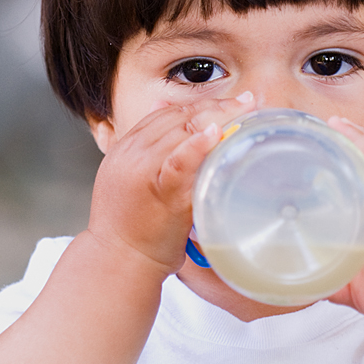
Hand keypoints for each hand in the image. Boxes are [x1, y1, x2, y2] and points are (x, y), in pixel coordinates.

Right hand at [88, 93, 254, 273]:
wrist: (117, 262)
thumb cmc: (132, 229)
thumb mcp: (131, 182)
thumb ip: (149, 155)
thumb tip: (171, 124)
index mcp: (124, 149)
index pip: (164, 113)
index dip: (198, 104)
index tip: (227, 103)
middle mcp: (131, 154)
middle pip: (176, 117)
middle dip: (214, 106)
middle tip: (246, 102)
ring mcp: (143, 171)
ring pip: (180, 131)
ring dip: (216, 117)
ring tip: (244, 111)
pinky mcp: (160, 193)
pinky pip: (178, 162)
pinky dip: (197, 146)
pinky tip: (216, 134)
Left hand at [325, 118, 363, 342]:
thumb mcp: (350, 288)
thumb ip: (325, 280)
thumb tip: (292, 286)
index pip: (347, 185)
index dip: (329, 166)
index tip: (303, 149)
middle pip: (359, 168)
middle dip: (340, 145)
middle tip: (315, 124)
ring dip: (357, 142)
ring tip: (336, 122)